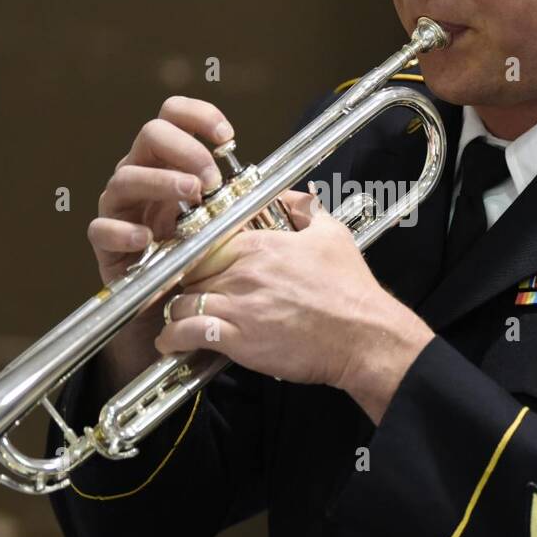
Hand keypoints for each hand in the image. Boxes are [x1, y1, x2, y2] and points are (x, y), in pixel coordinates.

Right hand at [88, 96, 233, 386]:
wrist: (175, 307)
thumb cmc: (202, 258)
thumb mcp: (228, 222)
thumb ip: (247, 201)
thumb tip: (292, 192)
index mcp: (171, 163)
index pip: (174, 116)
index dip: (198, 116)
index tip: (227, 137)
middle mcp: (144, 177)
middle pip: (150, 135)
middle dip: (185, 150)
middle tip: (212, 178)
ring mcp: (122, 208)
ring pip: (125, 177)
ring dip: (161, 181)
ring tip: (192, 194)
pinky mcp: (107, 243)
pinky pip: (101, 228)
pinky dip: (123, 231)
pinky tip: (148, 239)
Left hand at [155, 190, 434, 421]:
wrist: (363, 336)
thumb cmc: (351, 291)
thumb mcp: (333, 235)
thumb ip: (306, 209)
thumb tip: (292, 195)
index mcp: (260, 244)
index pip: (207, 242)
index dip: (196, 254)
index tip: (193, 264)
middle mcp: (242, 271)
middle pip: (190, 272)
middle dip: (184, 283)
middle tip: (180, 292)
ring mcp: (238, 305)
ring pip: (183, 301)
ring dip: (176, 310)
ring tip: (176, 317)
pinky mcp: (237, 338)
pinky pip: (188, 332)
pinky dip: (174, 338)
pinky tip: (172, 342)